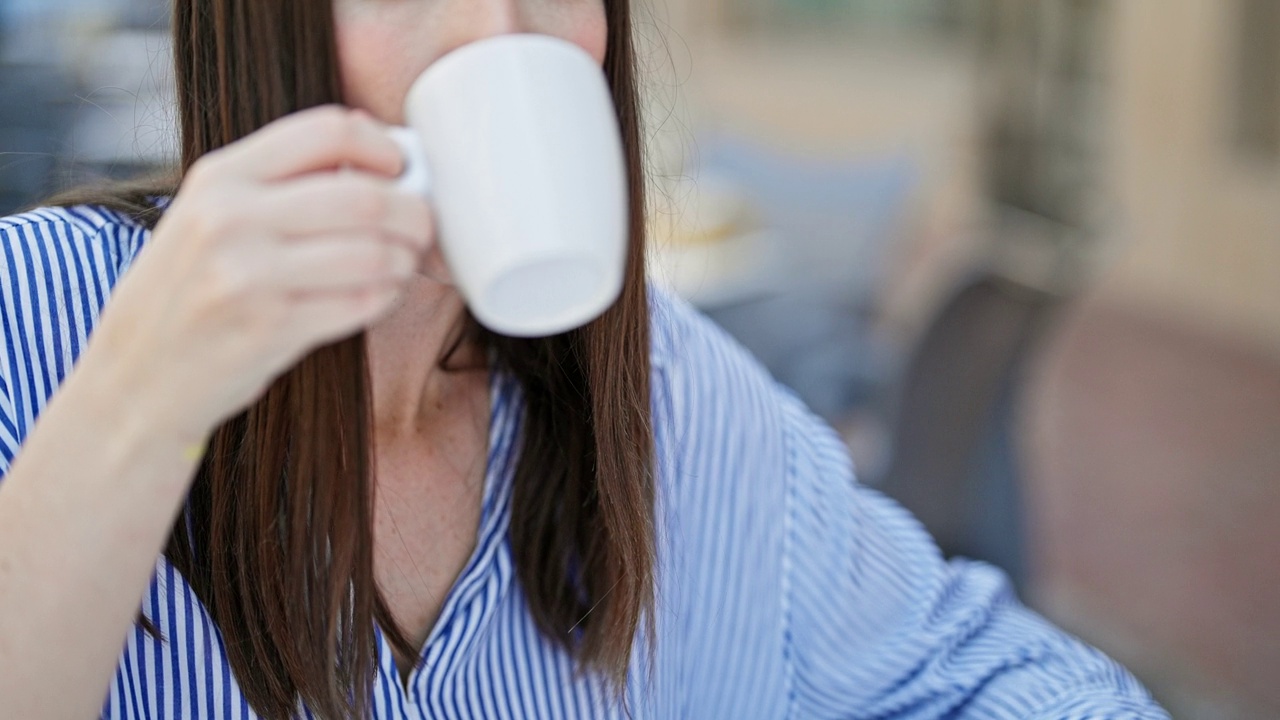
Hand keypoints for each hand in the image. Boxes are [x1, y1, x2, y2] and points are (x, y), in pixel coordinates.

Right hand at [86, 105, 433, 442]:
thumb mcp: (209, 216)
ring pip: (374, 253)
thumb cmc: (189, 291)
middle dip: (413, 213)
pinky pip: (363, 302)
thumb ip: (278, 184)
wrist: (137, 377)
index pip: (327, 131)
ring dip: (405, 259)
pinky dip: (386, 297)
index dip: (383, 147)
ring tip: (403, 264)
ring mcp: (249, 276)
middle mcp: (230, 219)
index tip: (401, 170)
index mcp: (220, 176)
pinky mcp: (272, 329)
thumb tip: (385, 165)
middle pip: (365, 197)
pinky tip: (380, 295)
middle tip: (422, 226)